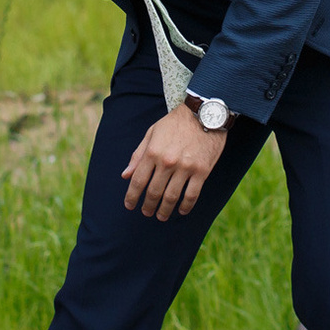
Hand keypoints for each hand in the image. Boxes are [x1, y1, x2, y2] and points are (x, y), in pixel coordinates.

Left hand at [120, 103, 226, 220]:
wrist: (204, 113)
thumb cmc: (175, 123)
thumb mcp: (152, 133)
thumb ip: (138, 155)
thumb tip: (126, 175)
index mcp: (153, 152)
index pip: (138, 181)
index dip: (132, 196)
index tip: (129, 205)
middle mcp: (167, 162)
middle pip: (154, 192)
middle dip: (147, 206)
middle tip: (146, 213)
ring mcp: (185, 168)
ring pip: (171, 197)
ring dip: (164, 210)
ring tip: (161, 216)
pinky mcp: (202, 171)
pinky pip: (192, 195)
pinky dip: (185, 206)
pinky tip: (181, 211)